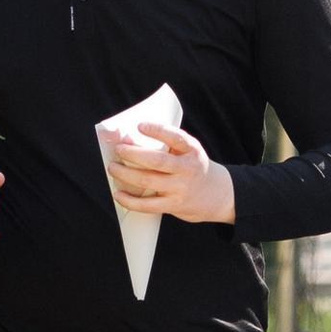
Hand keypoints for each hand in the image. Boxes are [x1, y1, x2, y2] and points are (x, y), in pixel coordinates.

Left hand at [99, 123, 235, 223]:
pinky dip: (130, 200)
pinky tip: (118, 194)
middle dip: (133, 154)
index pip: (176, 137)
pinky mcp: (174, 205)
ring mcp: (180, 188)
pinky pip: (148, 205)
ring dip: (125, 174)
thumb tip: (130, 141)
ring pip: (148, 181)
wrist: (218, 195)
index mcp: (192, 150)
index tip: (140, 126)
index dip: (157, 130)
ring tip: (112, 168)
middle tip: (118, 149)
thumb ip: (167, 145)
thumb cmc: (193, 167)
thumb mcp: (188, 152)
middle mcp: (187, 169)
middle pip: (157, 160)